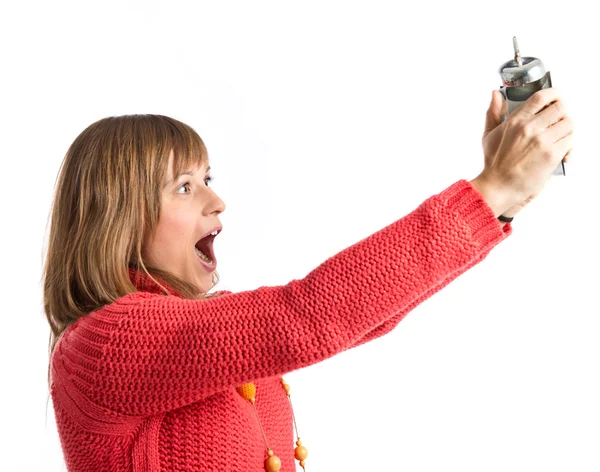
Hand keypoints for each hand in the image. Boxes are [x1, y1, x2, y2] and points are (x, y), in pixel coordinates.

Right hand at [474, 87, 572, 216]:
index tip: (556, 97)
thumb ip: (494, 113)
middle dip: (562, 114)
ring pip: (568, 124)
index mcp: (516, 120)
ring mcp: (542, 141)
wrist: (500, 186)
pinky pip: (570, 141)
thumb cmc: (494, 163)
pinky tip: (561, 152)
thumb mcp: (489, 135)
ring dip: (566, 131)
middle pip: (560, 108)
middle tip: (558, 122)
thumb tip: (495, 94)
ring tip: (558, 139)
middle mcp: (530, 128)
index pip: (541, 97)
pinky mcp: (552, 154)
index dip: (554, 94)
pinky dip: (568, 146)